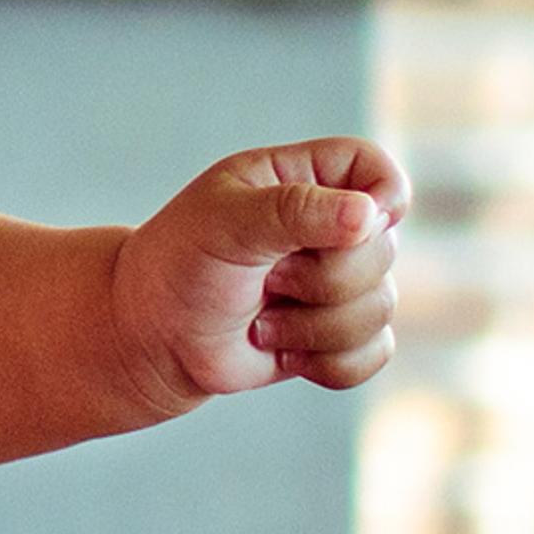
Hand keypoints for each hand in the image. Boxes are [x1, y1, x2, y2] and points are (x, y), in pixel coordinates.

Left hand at [113, 138, 408, 403]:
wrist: (150, 339)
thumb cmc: (177, 267)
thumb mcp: (224, 222)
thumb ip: (295, 209)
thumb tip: (370, 215)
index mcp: (304, 179)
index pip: (377, 169)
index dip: (382, 196)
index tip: (352, 223)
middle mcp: (330, 227)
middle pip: (383, 249)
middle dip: (322, 278)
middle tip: (263, 279)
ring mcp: (338, 281)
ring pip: (380, 307)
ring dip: (313, 326)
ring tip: (259, 322)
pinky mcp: (336, 333)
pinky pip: (374, 353)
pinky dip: (328, 364)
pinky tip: (283, 353)